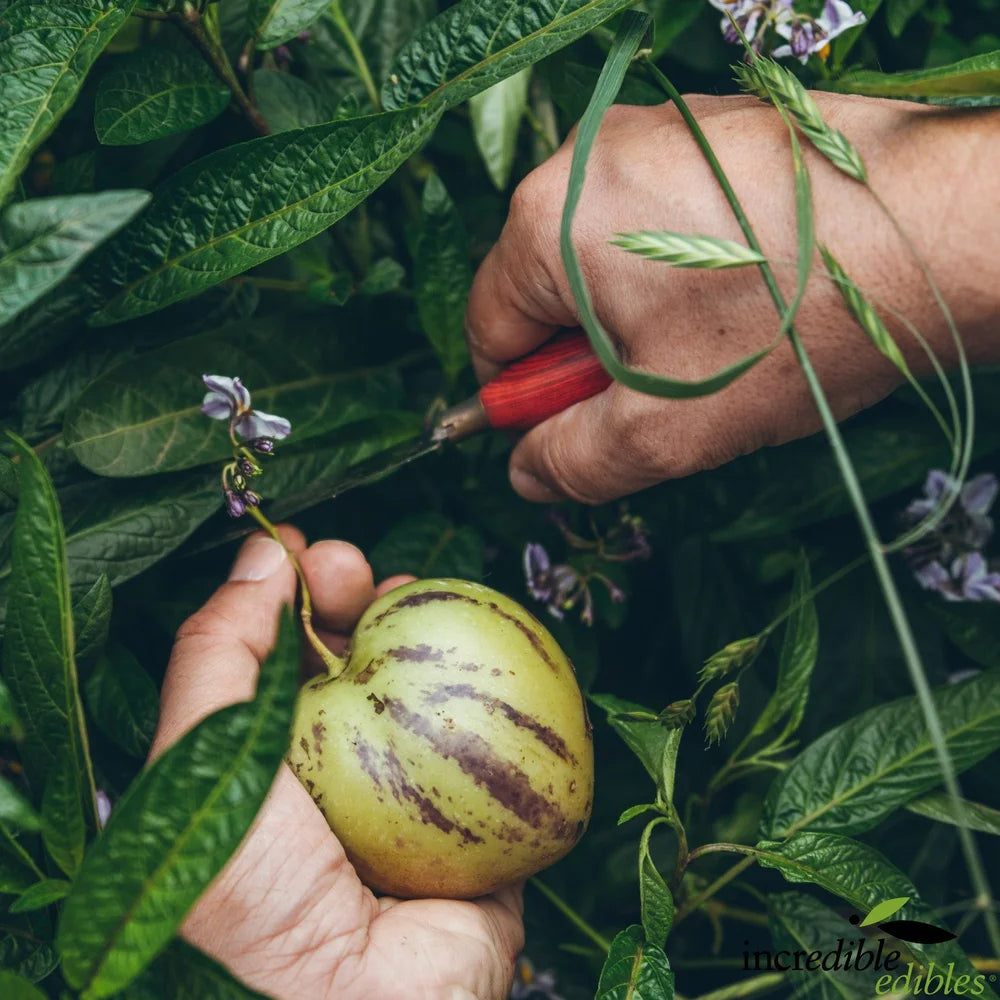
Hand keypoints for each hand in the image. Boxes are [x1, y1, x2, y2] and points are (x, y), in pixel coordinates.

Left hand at [152, 528, 523, 999]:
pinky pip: (504, 733)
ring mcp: (417, 792)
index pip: (280, 657)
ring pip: (429, 684)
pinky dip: (501, 681)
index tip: (301, 553)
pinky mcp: (487, 816)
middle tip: (350, 566)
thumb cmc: (250, 892)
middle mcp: (341, 771)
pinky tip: (487, 644)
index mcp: (268, 761)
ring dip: (425, 625)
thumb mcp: (197, 758)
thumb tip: (262, 555)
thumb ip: (217, 651)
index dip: (291, 595)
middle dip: (353, 596)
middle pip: (353, 659)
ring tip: (410, 591)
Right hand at [466, 93, 998, 503]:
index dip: (526, 398)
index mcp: (548, 224)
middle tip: (667, 391)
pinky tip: (746, 293)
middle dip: (593, 356)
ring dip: (640, 316)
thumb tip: (525, 471)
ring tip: (719, 341)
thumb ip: (572, 460)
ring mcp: (651, 132)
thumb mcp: (663, 431)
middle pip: (547, 291)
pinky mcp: (706, 129)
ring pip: (604, 258)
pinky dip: (681, 268)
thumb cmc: (792, 331)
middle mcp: (587, 157)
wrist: (943, 231)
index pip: (490, 331)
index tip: (580, 426)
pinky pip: (657, 220)